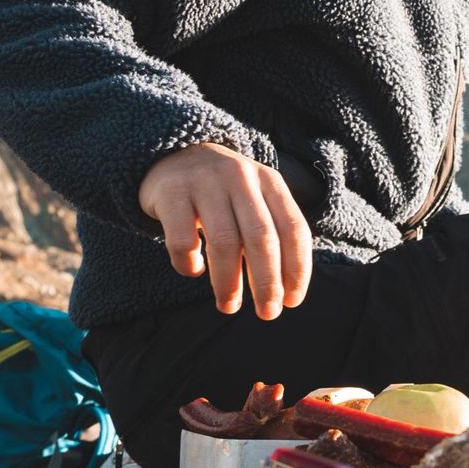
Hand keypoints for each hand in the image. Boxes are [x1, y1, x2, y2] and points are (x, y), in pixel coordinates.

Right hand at [138, 143, 312, 318]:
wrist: (172, 154)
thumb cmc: (222, 192)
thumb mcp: (254, 200)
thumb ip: (271, 233)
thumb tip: (285, 292)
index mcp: (269, 181)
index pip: (293, 228)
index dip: (297, 269)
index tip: (291, 301)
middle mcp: (240, 177)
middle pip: (261, 238)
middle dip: (267, 282)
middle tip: (266, 313)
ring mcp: (204, 182)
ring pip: (223, 242)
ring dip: (228, 282)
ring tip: (228, 305)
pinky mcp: (171, 192)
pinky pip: (183, 240)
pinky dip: (190, 264)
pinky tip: (194, 269)